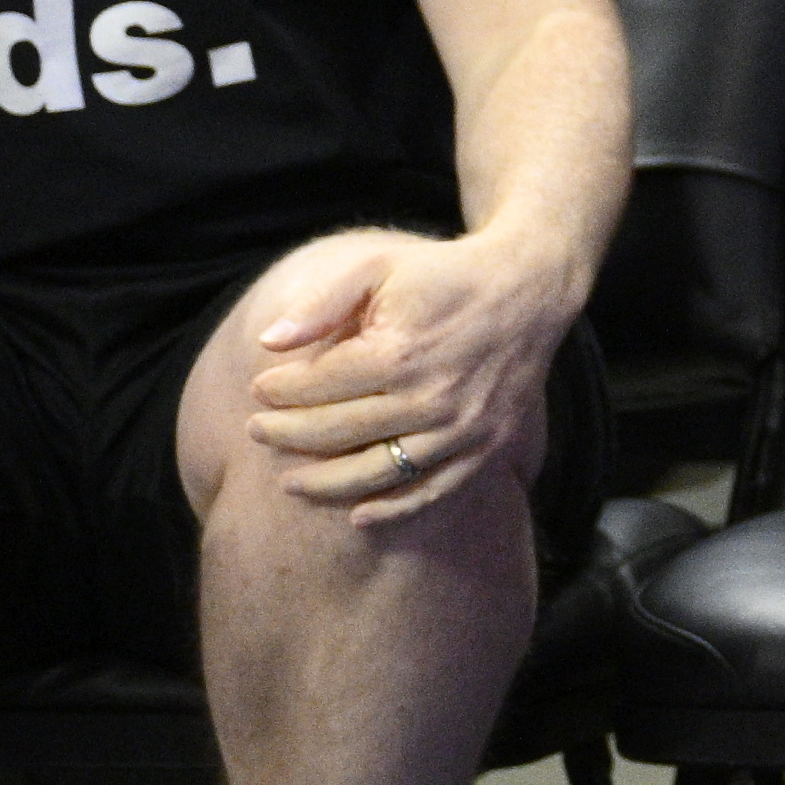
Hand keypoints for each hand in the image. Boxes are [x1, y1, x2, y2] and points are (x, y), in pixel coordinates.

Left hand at [239, 227, 574, 526]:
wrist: (528, 291)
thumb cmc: (443, 276)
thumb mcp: (378, 268)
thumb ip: (322, 304)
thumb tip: (267, 342)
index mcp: (399, 353)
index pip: (319, 385)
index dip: (280, 391)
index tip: (257, 390)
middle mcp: (431, 398)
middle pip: (339, 432)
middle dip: (287, 435)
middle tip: (256, 433)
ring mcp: (462, 429)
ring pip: (380, 472)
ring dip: (327, 484)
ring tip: (289, 483)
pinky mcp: (487, 447)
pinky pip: (436, 490)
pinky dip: (397, 509)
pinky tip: (358, 517)